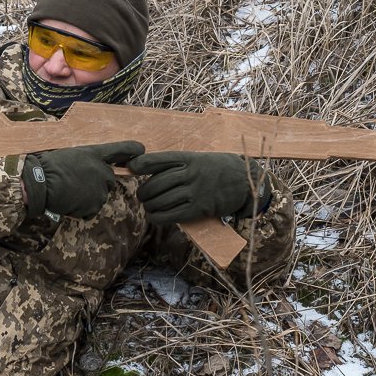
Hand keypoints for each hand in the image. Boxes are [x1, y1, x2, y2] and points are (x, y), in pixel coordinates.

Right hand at [23, 140, 143, 219]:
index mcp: (94, 154)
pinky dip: (81, 210)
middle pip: (109, 181)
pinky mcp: (95, 204)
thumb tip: (94, 170)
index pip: (120, 149)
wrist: (40, 184)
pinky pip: (91, 210)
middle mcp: (102, 170)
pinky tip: (68, 202)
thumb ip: (87, 162)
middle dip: (97, 184)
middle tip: (75, 184)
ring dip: (87, 199)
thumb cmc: (48, 168)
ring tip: (68, 193)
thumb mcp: (70, 156)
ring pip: (99, 197)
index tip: (141, 150)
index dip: (132, 149)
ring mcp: (100, 188)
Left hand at [128, 150, 268, 223]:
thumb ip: (178, 163)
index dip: (141, 164)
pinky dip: (158, 217)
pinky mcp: (198, 209)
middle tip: (142, 196)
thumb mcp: (199, 158)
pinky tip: (154, 216)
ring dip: (149, 206)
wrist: (245, 181)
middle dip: (144, 192)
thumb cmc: (217, 169)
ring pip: (161, 201)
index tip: (130, 167)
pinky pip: (171, 215)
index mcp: (189, 158)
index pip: (159, 159)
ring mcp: (195, 192)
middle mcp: (191, 174)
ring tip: (149, 206)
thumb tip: (149, 170)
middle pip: (156, 184)